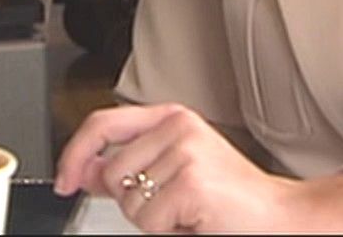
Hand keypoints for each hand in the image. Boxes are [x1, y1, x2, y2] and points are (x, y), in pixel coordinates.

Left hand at [54, 103, 298, 232]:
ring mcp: (185, 151)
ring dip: (154, 220)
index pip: (102, 123)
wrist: (278, 217)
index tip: (65, 180)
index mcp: (172, 118)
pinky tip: (197, 219)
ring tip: (188, 212)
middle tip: (174, 206)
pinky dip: (170, 231)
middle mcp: (178, 127)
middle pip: (114, 173)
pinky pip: (151, 220)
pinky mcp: (191, 180)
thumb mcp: (173, 174)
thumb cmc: (231, 199)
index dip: (75, 153)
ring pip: (129, 201)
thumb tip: (87, 171)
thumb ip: (129, 168)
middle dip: (134, 202)